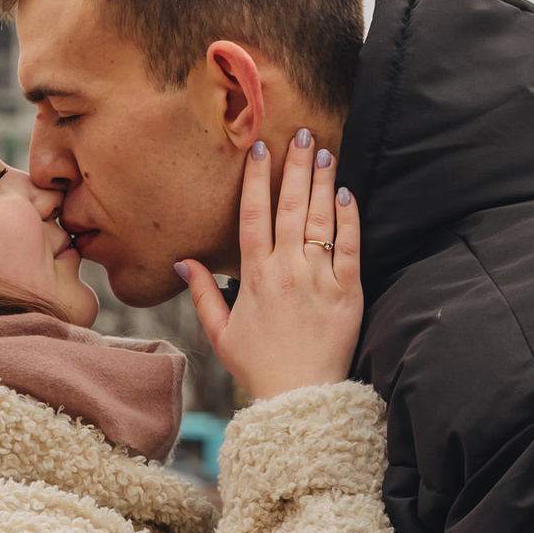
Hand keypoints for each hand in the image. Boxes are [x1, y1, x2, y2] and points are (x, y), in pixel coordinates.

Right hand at [176, 129, 361, 401]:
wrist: (300, 399)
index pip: (253, 216)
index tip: (261, 149)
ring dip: (322, 183)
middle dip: (296, 167)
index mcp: (253, 278)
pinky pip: (349, 248)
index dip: (257, 179)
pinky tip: (346, 194)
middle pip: (289, 207)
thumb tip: (183, 262)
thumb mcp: (221, 333)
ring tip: (325, 151)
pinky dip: (348, 219)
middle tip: (303, 133)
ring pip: (319, 220)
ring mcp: (318, 280)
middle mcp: (285, 272)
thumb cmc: (259, 367)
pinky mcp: (347, 293)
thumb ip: (203, 294)